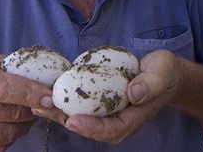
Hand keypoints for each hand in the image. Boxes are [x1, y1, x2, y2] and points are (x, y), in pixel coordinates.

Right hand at [0, 53, 53, 150]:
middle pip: (10, 114)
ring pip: (8, 134)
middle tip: (43, 103)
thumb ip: (9, 66)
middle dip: (34, 109)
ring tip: (26, 113)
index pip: (4, 89)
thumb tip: (42, 73)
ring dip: (24, 125)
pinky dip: (9, 137)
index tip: (50, 97)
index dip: (30, 94)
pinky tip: (8, 124)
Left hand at [33, 50, 178, 143]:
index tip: (73, 121)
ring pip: (83, 118)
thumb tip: (134, 94)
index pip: (112, 130)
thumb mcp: (162, 73)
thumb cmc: (164, 72)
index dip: (92, 128)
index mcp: (134, 117)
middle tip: (46, 112)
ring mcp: (109, 111)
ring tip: (39, 105)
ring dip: (60, 114)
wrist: (163, 72)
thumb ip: (150, 84)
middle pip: (92, 128)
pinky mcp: (101, 100)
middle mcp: (119, 118)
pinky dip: (66, 102)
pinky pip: (82, 105)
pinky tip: (49, 94)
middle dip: (68, 123)